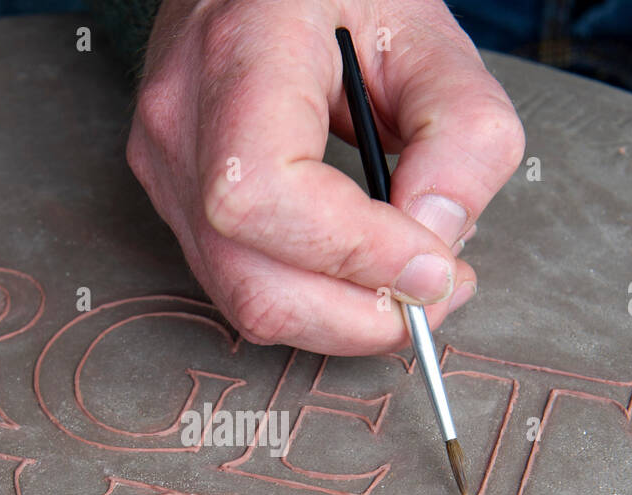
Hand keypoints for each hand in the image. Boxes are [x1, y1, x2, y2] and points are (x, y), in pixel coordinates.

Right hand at [126, 0, 524, 355]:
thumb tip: (439, 243)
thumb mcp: (430, 37)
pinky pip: (243, 286)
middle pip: (251, 276)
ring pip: (244, 300)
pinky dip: (314, 304)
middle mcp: (182, 119)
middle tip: (436, 295)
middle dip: (357, 315)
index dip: (355, 252)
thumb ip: (464, 134)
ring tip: (407, 289)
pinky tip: (362, 278)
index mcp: (241, 52)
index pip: (268, 192)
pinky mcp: (176, 203)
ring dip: (341, 320)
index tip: (433, 266)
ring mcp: (167, 168)